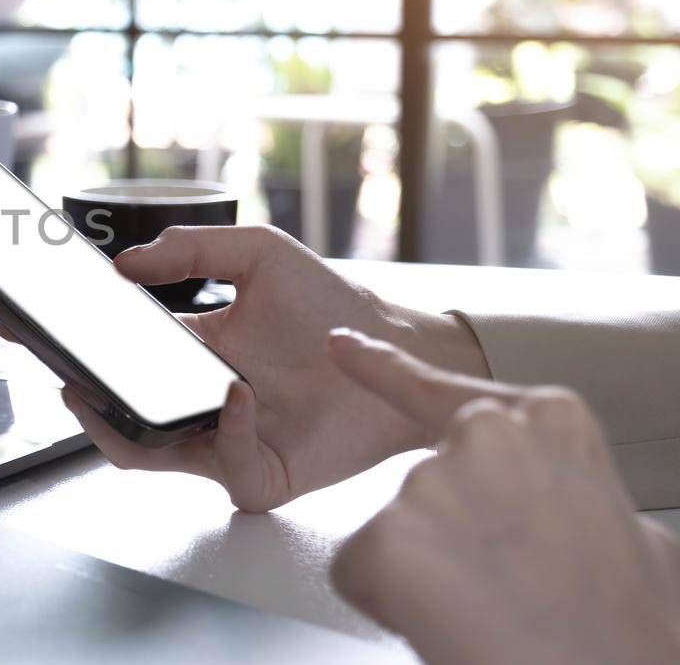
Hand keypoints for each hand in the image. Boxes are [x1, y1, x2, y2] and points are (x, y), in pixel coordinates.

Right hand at [6, 225, 489, 510]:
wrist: (399, 349)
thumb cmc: (333, 306)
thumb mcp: (258, 253)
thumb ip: (193, 248)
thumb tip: (126, 264)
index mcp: (186, 351)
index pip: (113, 355)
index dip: (68, 345)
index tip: (27, 325)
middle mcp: (195, 400)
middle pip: (113, 413)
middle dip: (77, 397)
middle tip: (62, 372)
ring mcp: (222, 442)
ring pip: (144, 456)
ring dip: (124, 429)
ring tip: (115, 395)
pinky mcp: (258, 476)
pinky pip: (221, 468)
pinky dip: (224, 432)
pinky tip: (237, 396)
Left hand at [328, 330, 679, 663]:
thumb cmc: (627, 624)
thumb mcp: (629, 533)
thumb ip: (571, 490)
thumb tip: (558, 500)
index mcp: (550, 420)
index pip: (443, 388)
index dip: (385, 372)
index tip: (342, 347)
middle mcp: (483, 435)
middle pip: (427, 482)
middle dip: (447, 534)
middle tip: (503, 586)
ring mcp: (430, 482)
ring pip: (396, 530)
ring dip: (426, 574)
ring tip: (492, 611)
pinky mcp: (384, 538)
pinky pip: (359, 570)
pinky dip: (389, 603)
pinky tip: (445, 621)